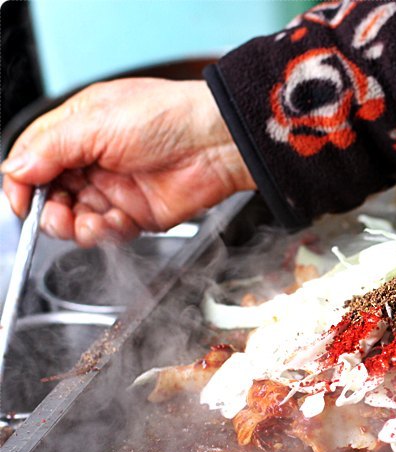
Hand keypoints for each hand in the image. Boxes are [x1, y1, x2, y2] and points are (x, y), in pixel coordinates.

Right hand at [2, 79, 255, 246]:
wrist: (217, 141)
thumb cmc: (168, 116)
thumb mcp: (95, 122)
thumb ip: (49, 148)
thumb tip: (14, 169)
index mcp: (77, 129)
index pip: (33, 159)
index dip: (20, 183)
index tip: (20, 204)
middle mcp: (94, 159)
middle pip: (50, 195)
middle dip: (49, 212)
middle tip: (58, 217)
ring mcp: (116, 188)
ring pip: (77, 218)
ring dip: (76, 227)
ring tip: (87, 224)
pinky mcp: (139, 213)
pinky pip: (109, 232)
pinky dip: (106, 233)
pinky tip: (114, 224)